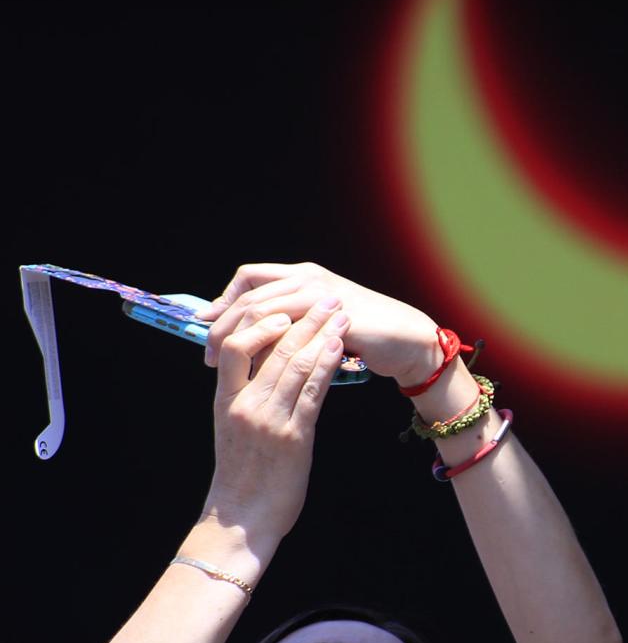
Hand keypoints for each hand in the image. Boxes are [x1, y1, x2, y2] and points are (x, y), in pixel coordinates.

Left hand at [200, 262, 439, 387]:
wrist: (405, 340)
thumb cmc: (364, 335)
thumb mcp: (318, 322)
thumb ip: (290, 321)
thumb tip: (250, 336)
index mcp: (302, 275)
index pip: (250, 278)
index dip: (224, 300)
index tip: (206, 324)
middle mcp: (308, 278)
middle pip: (249, 296)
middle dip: (223, 324)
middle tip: (208, 351)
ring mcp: (321, 295)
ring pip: (263, 310)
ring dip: (239, 337)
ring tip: (224, 360)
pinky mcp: (333, 317)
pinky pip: (288, 331)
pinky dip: (266, 349)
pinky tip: (255, 367)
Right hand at [201, 299, 349, 544]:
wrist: (244, 520)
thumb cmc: (241, 476)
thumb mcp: (232, 429)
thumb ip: (245, 397)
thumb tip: (265, 366)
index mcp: (224, 400)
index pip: (232, 344)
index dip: (259, 321)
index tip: (283, 307)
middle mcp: (244, 405)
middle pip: (270, 347)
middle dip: (301, 317)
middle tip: (325, 298)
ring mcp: (268, 420)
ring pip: (293, 363)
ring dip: (320, 333)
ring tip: (341, 314)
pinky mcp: (293, 437)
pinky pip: (311, 391)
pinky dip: (327, 364)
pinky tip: (340, 347)